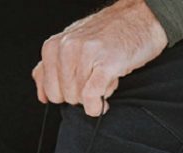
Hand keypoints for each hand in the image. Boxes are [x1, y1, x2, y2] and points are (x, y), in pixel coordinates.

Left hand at [32, 0, 167, 116]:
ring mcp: (84, 55)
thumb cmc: (109, 34)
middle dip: (81, 95)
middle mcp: (65, 49)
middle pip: (64, 97)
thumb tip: (42, 95)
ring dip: (96, 94)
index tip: (81, 85)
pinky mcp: (104, 64)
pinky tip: (105, 96)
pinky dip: (97, 105)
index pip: (48, 90)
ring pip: (79, 98)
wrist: (141, 17)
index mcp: (53, 47)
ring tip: (106, 75)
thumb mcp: (72, 44)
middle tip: (96, 77)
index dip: (67, 94)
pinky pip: (92, 97)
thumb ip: (52, 67)